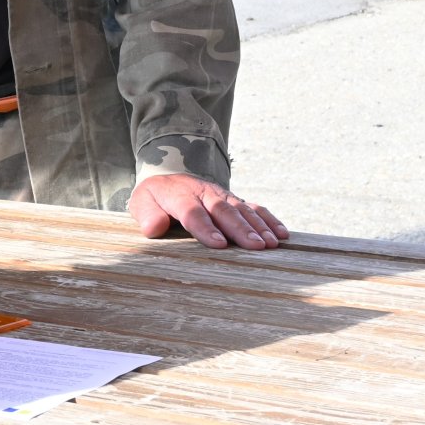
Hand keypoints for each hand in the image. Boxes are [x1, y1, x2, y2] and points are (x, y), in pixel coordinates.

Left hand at [130, 174, 288, 249]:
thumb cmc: (156, 198)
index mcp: (179, 195)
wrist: (169, 178)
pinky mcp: (235, 200)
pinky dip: (269, 219)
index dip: (206, 227)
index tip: (220, 244)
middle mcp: (204, 193)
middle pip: (223, 210)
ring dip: (258, 226)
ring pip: (242, 209)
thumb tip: (154, 227)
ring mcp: (222, 196)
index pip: (192, 212)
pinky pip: (254, 207)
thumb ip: (146, 214)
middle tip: (255, 246)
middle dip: (240, 228)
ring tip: (272, 244)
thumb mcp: (141, 203)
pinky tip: (282, 234)